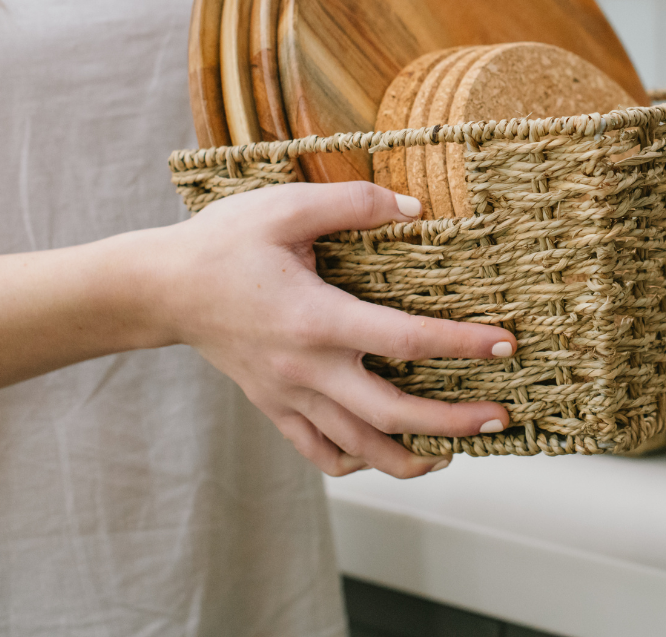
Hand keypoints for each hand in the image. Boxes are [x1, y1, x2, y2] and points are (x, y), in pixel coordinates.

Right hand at [150, 182, 515, 478]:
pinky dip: (359, 462)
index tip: (505, 346)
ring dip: (412, 458)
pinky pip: (320, 454)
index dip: (462, 345)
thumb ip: (354, 203)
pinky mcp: (276, 408)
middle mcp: (306, 369)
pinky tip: (387, 453)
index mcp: (317, 318)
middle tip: (500, 418)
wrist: (160, 288)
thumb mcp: (287, 206)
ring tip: (455, 453)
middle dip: (452, 422)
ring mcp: (289, 396)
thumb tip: (416, 207)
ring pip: (359, 449)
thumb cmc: (224, 242)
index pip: (406, 340)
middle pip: (392, 414)